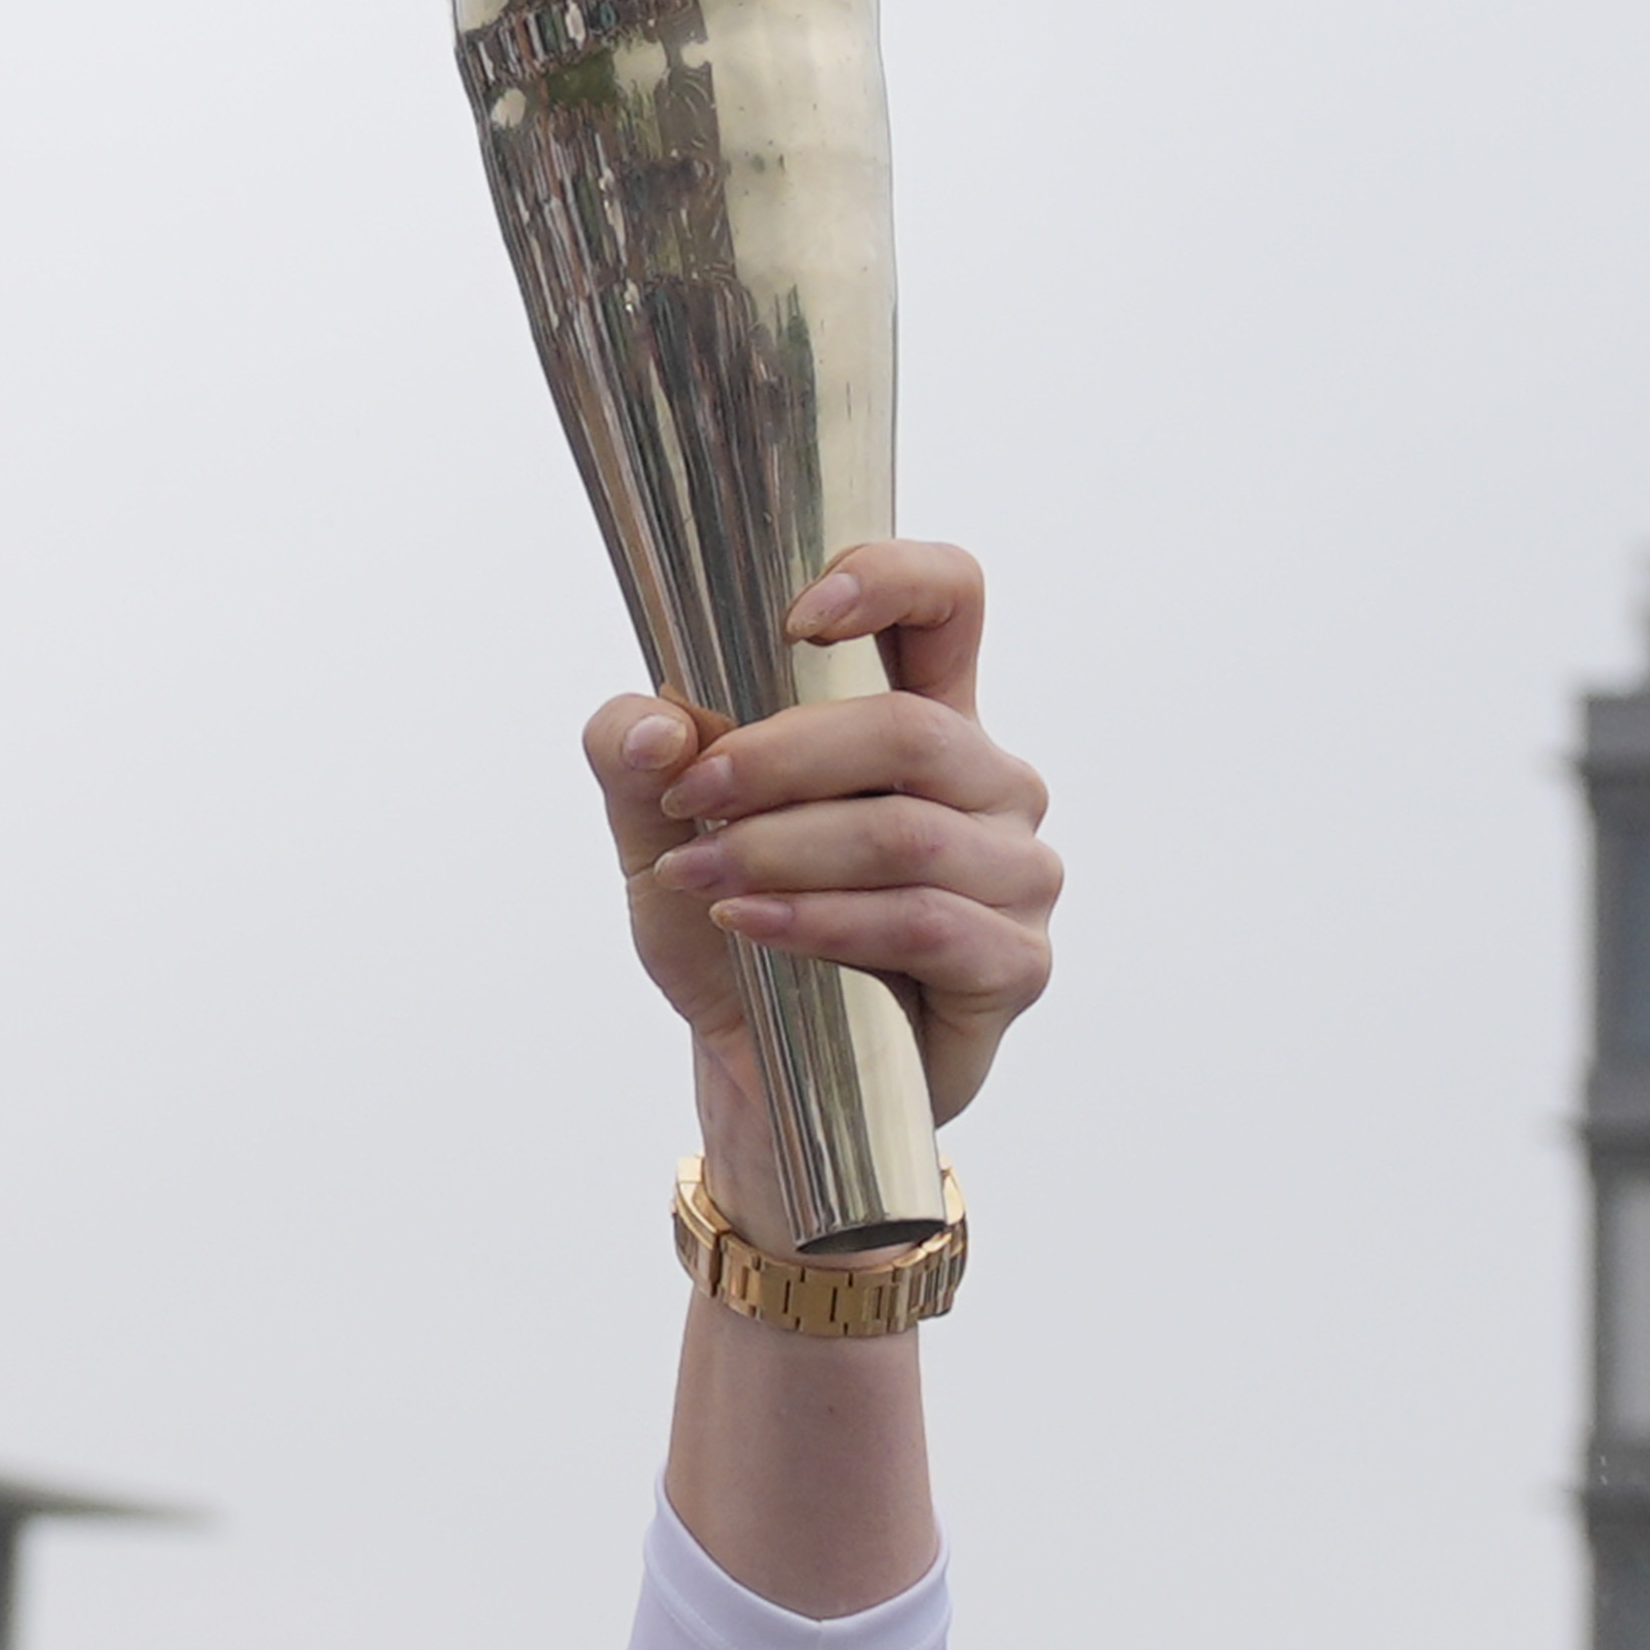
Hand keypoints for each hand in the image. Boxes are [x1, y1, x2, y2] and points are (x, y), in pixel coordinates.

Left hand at [583, 540, 1052, 1124]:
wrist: (758, 1071)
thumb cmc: (729, 932)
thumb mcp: (652, 831)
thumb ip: (632, 755)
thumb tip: (656, 724)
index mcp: (922, 717)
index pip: (951, 599)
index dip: (891, 578)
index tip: (798, 617)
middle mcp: (989, 782)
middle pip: (910, 729)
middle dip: (781, 756)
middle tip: (692, 795)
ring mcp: (1017, 873)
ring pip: (908, 832)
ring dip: (785, 849)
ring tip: (699, 877)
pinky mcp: (1015, 963)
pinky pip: (924, 923)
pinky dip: (822, 921)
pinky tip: (750, 926)